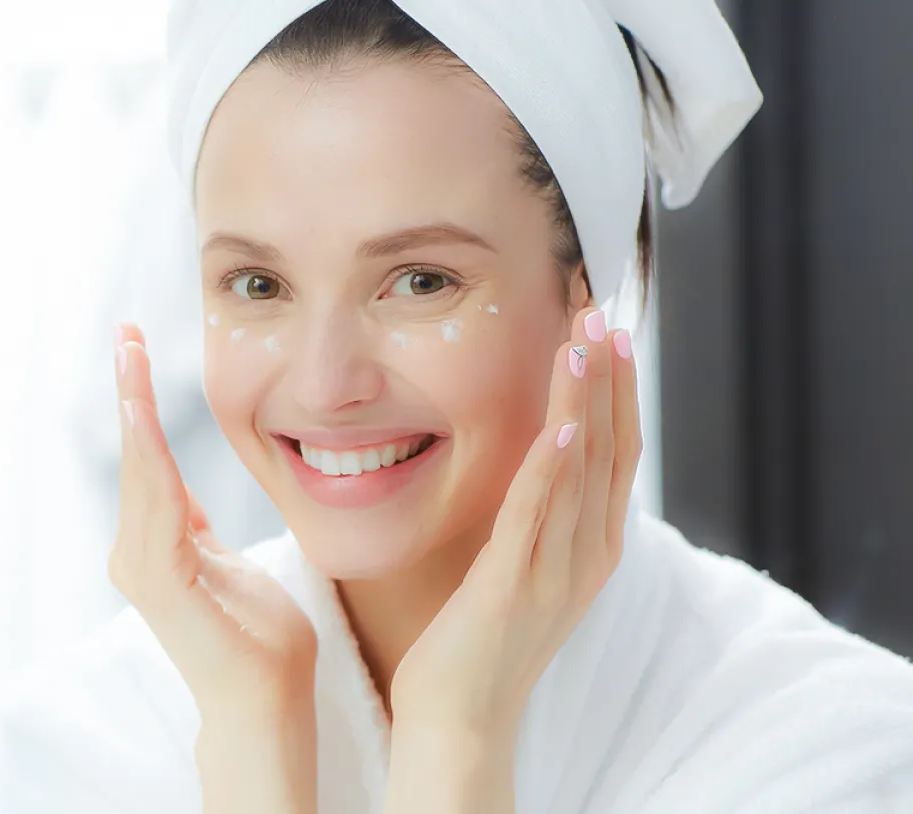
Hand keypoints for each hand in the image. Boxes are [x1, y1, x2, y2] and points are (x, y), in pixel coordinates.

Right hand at [108, 324, 317, 719]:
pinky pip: (156, 507)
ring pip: (139, 474)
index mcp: (158, 546)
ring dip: (133, 412)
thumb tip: (182, 496)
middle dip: (129, 392)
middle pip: (134, 458)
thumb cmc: (257, 638)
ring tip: (130, 355)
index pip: (148, 462)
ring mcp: (144, 570)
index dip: (141, 405)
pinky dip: (149, 460)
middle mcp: (138, 555)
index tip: (136, 349)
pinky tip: (143, 417)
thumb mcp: (229, 563)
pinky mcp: (162, 584)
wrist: (267, 701)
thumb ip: (197, 530)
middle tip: (125, 333)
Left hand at [390, 307, 641, 738]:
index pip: (618, 453)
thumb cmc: (481, 635)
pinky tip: (562, 425)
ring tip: (589, 341)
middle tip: (604, 313)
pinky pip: (538, 516)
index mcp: (592, 546)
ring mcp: (557, 571)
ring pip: (581, 471)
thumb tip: (540, 453)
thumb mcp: (522, 563)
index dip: (618, 391)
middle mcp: (587, 554)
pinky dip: (553, 469)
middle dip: (610, 378)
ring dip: (587, 403)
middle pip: (611, 450)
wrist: (460, 714)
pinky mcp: (515, 586)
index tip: (611, 333)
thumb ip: (540, 513)